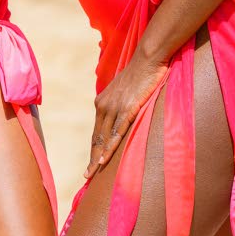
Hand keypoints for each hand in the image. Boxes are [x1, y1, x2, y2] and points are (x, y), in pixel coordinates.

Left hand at [85, 55, 167, 179]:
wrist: (148, 58)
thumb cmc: (140, 74)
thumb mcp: (126, 90)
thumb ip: (122, 104)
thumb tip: (124, 115)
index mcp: (102, 102)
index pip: (96, 131)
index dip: (93, 148)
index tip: (90, 163)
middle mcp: (103, 105)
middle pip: (96, 138)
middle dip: (91, 158)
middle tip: (86, 177)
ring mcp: (114, 108)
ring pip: (103, 139)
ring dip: (97, 158)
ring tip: (92, 174)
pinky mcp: (127, 109)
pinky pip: (115, 133)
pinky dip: (108, 149)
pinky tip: (103, 160)